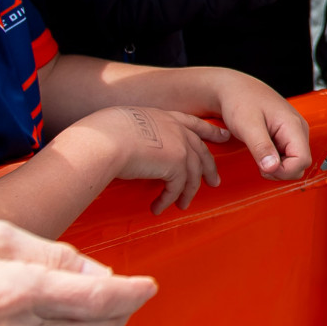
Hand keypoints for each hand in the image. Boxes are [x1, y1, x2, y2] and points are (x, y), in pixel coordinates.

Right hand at [86, 104, 227, 214]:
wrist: (105, 140)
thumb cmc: (102, 134)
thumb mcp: (126, 126)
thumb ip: (140, 135)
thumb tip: (134, 151)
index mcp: (164, 116)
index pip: (193, 123)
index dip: (210, 131)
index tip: (224, 136)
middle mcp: (176, 129)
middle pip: (201, 151)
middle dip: (209, 168)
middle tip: (214, 182)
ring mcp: (180, 145)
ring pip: (193, 174)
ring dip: (186, 193)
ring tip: (180, 206)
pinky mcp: (177, 164)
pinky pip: (178, 188)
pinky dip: (168, 200)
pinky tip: (158, 208)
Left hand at [197, 68, 312, 179]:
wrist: (234, 89)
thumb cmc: (240, 100)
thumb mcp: (247, 125)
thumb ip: (261, 147)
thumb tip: (272, 168)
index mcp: (293, 125)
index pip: (302, 161)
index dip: (283, 171)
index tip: (264, 167)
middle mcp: (298, 129)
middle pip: (301, 165)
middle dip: (281, 172)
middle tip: (260, 164)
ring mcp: (293, 133)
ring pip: (295, 163)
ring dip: (278, 169)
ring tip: (260, 158)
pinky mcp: (286, 136)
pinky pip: (288, 158)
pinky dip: (276, 162)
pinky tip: (262, 154)